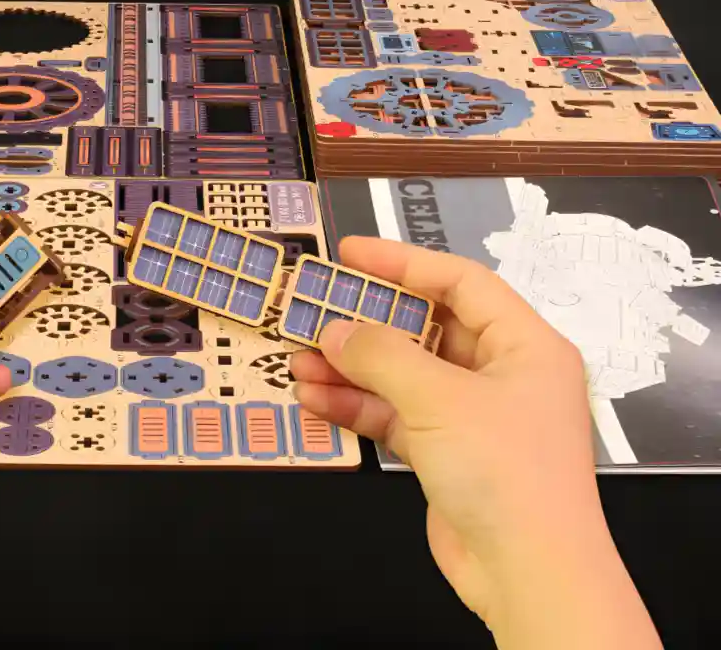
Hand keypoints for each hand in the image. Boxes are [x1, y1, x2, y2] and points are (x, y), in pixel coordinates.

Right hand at [291, 236, 660, 649]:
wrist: (530, 577)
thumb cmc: (504, 471)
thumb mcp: (439, 399)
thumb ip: (381, 355)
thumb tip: (334, 331)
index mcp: (524, 344)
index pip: (459, 282)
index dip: (402, 262)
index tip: (350, 254)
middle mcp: (502, 374)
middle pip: (425, 328)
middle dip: (366, 323)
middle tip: (314, 309)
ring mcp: (474, 416)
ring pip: (404, 374)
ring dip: (351, 368)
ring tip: (299, 361)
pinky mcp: (448, 454)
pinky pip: (397, 415)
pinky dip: (358, 406)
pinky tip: (315, 400)